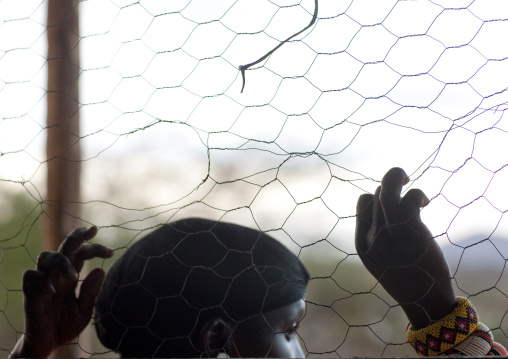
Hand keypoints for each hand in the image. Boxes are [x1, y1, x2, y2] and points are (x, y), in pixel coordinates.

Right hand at [10, 226, 113, 357]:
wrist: (47, 344)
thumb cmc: (65, 324)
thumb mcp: (84, 310)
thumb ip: (91, 292)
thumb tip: (100, 270)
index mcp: (72, 274)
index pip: (82, 252)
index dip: (96, 248)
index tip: (111, 253)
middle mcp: (58, 273)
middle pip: (65, 246)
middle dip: (78, 235)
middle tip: (93, 230)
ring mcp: (43, 280)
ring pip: (46, 256)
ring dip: (62, 262)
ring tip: (74, 276)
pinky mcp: (30, 292)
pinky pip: (31, 276)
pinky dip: (42, 280)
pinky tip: (52, 291)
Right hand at [355, 167, 455, 328]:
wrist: (426, 303)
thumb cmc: (408, 280)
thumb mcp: (383, 260)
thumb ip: (378, 236)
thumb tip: (386, 203)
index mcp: (362, 244)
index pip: (362, 203)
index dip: (377, 196)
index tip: (394, 206)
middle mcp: (372, 238)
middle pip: (376, 196)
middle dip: (392, 190)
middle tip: (409, 201)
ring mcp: (390, 235)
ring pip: (386, 192)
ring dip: (396, 177)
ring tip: (407, 179)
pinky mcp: (411, 232)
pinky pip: (408, 199)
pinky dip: (416, 194)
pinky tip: (424, 203)